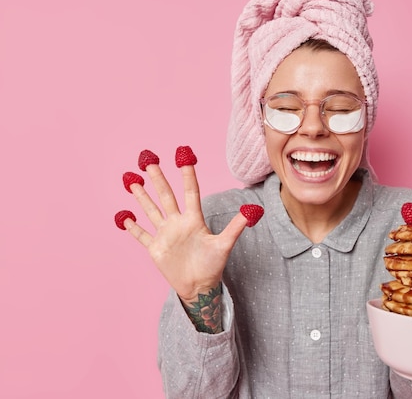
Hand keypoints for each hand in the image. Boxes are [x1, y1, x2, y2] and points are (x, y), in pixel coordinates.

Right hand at [118, 148, 247, 302]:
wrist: (200, 286)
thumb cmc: (213, 265)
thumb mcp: (224, 245)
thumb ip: (236, 226)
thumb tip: (254, 210)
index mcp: (194, 220)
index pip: (190, 193)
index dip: (187, 175)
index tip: (184, 157)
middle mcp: (178, 223)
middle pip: (166, 196)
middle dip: (158, 179)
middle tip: (149, 161)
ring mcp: (165, 234)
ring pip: (151, 211)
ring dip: (142, 197)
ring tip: (133, 181)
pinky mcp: (155, 248)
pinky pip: (141, 235)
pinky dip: (133, 227)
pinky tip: (124, 217)